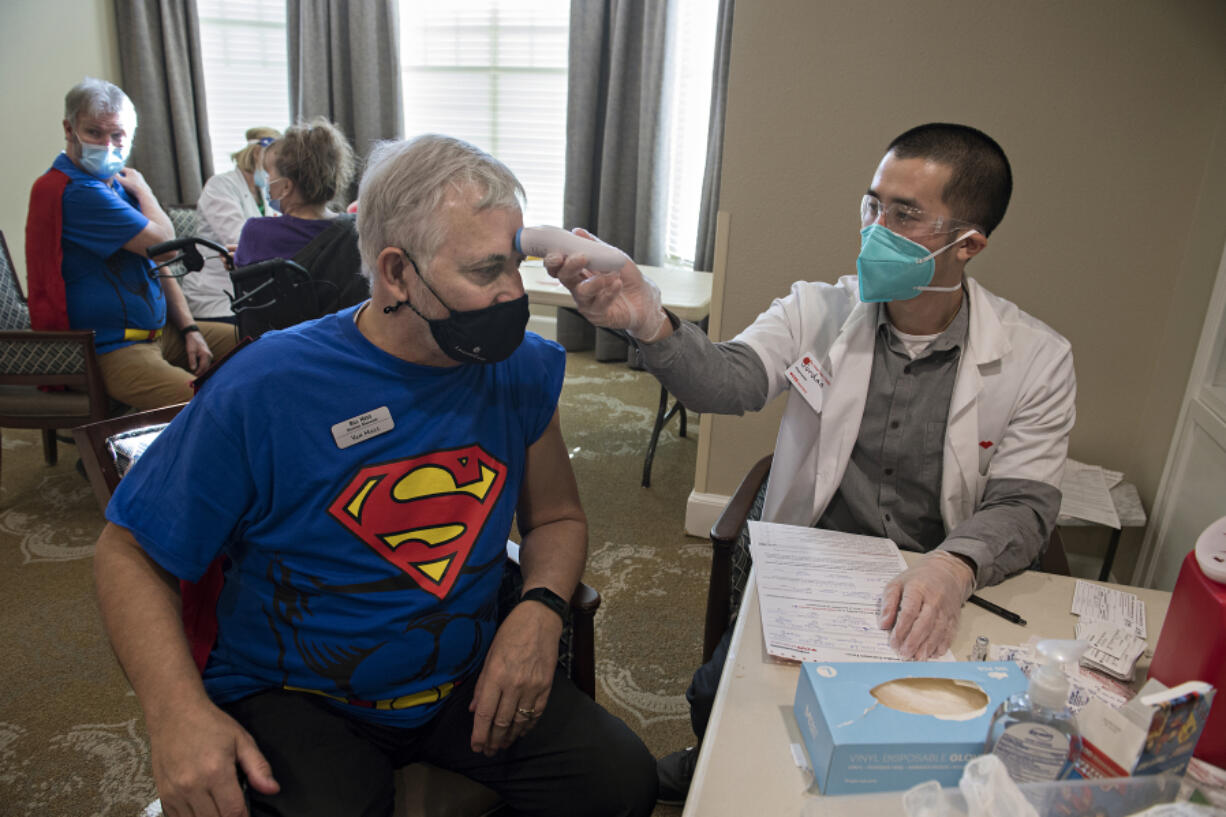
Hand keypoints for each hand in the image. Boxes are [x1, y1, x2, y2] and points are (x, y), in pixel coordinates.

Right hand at [115, 167, 152, 197]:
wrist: (144, 194)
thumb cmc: (132, 187)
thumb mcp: (121, 181)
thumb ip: (115, 176)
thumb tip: (113, 173)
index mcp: (131, 170)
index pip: (120, 168)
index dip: (115, 172)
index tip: (112, 176)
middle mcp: (136, 172)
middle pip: (125, 173)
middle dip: (121, 177)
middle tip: (117, 181)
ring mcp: (140, 177)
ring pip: (130, 177)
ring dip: (126, 180)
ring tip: (124, 186)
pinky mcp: (142, 183)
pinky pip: (134, 181)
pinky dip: (131, 184)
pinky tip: (130, 188)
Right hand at [147, 699, 278, 816]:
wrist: (174, 712)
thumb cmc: (209, 724)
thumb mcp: (241, 740)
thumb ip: (258, 767)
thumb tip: (272, 789)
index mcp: (215, 772)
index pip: (233, 812)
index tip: (247, 816)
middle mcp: (192, 786)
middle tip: (234, 810)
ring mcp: (174, 792)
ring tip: (219, 808)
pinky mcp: (163, 795)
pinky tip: (203, 809)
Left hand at [184, 329, 212, 374]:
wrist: (194, 335)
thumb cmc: (192, 343)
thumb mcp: (190, 351)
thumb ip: (192, 360)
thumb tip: (193, 369)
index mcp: (206, 355)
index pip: (203, 367)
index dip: (199, 373)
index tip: (194, 376)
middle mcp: (210, 356)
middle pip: (206, 368)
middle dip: (201, 373)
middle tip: (195, 379)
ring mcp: (210, 356)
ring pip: (207, 366)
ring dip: (202, 371)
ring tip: (197, 376)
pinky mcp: (208, 356)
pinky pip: (206, 364)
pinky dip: (203, 368)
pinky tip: (199, 371)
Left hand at [469, 599, 561, 755]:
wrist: (540, 618)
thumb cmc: (511, 632)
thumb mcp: (490, 655)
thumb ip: (482, 685)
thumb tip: (475, 709)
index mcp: (496, 675)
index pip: (485, 713)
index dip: (479, 734)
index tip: (476, 746)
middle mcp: (514, 684)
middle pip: (502, 722)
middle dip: (493, 740)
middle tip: (488, 751)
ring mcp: (532, 686)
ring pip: (519, 721)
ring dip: (509, 737)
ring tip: (502, 746)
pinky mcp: (546, 686)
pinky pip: (536, 713)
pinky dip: (527, 726)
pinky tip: (520, 732)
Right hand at [544, 229, 665, 340]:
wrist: (645, 297)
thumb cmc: (627, 277)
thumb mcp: (613, 256)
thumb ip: (594, 245)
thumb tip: (577, 231)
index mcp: (578, 271)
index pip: (559, 266)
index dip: (553, 261)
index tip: (558, 254)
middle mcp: (578, 287)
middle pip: (564, 278)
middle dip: (570, 267)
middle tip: (581, 258)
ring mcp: (587, 302)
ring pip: (581, 292)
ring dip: (595, 281)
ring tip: (612, 275)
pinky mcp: (598, 315)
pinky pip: (599, 304)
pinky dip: (609, 293)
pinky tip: (617, 284)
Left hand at [878, 550, 974, 659]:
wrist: (947, 571)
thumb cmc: (919, 579)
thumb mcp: (897, 583)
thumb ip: (888, 603)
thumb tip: (883, 624)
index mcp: (918, 589)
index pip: (909, 611)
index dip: (901, 629)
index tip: (893, 642)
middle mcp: (934, 600)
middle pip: (924, 623)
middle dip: (914, 641)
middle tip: (904, 654)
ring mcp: (946, 610)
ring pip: (938, 631)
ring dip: (927, 647)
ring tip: (917, 658)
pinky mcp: (954, 617)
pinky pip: (950, 634)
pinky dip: (942, 646)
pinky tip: (933, 654)